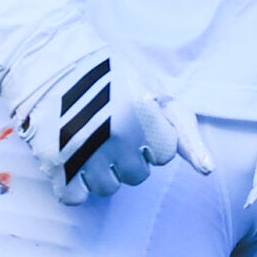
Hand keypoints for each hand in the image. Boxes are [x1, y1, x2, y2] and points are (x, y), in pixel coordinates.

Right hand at [7, 47, 213, 205]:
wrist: (48, 58)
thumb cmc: (106, 75)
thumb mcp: (149, 90)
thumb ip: (181, 129)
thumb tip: (208, 171)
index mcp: (144, 114)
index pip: (162, 155)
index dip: (148, 139)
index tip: (133, 122)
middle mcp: (118, 136)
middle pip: (137, 176)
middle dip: (126, 157)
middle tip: (108, 130)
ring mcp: (85, 152)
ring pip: (107, 188)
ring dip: (99, 171)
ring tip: (88, 141)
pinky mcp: (55, 164)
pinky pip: (76, 197)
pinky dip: (72, 183)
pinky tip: (69, 157)